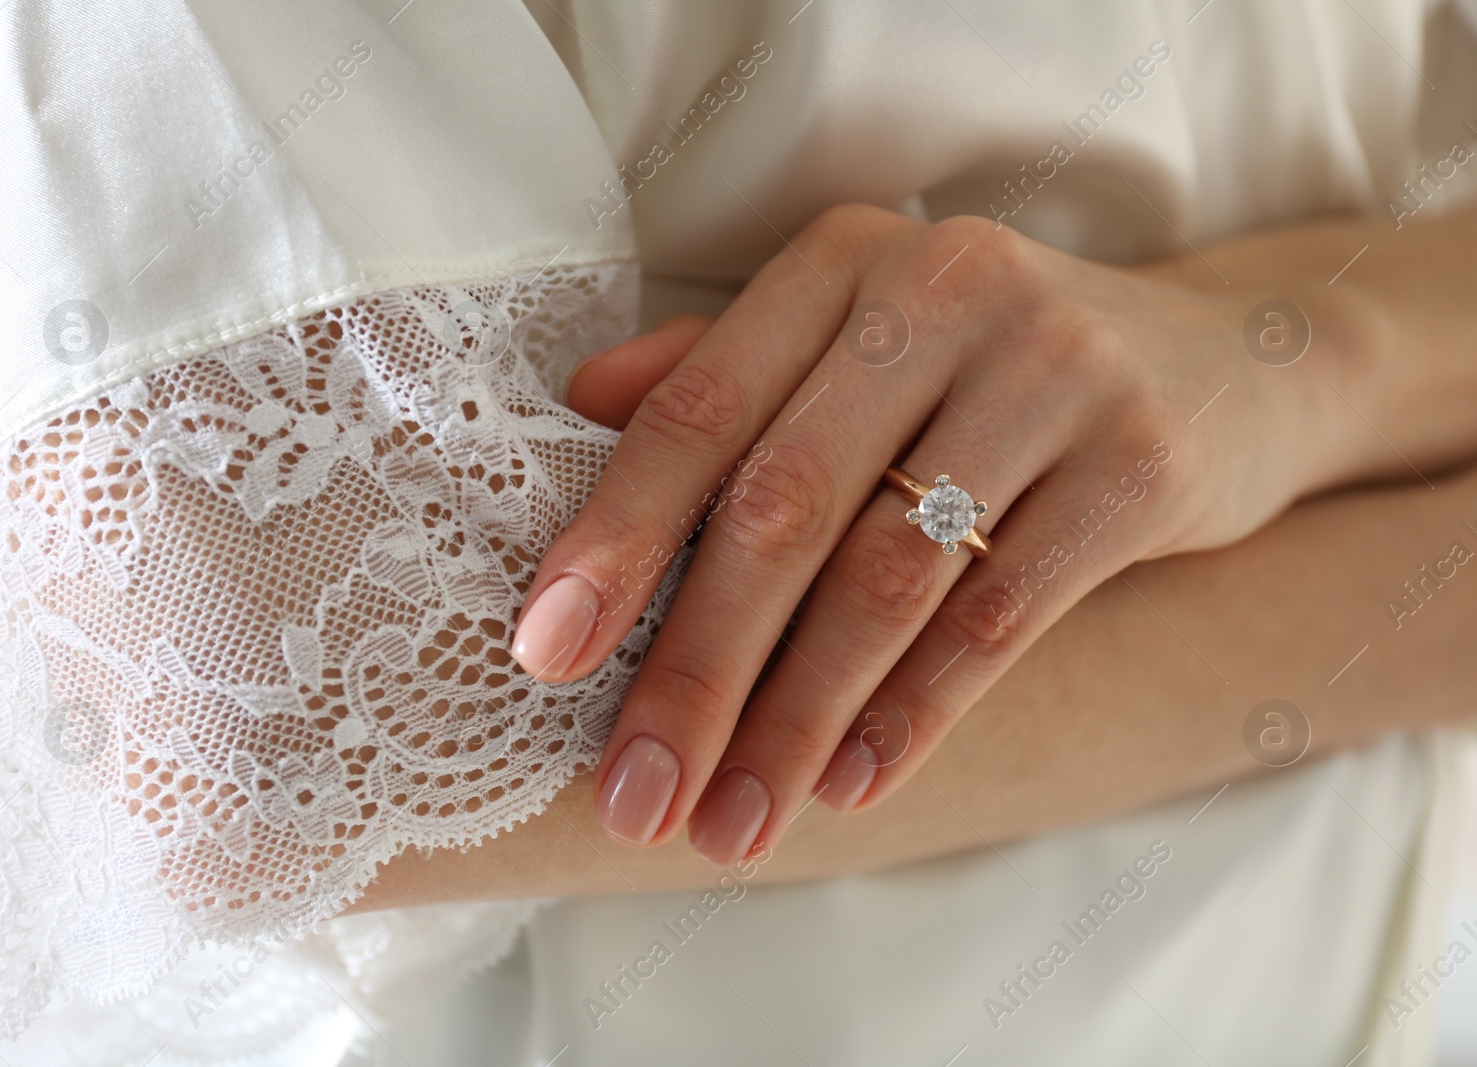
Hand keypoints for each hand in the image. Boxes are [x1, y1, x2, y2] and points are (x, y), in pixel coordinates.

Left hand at [514, 205, 1359, 864]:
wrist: (1226, 364)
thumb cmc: (990, 368)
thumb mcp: (862, 337)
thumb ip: (729, 367)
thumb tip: (583, 406)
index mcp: (844, 261)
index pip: (699, 410)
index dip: (613, 539)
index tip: (545, 660)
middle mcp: (943, 290)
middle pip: (783, 508)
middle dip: (696, 670)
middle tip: (637, 793)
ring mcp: (1054, 369)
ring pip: (887, 577)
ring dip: (795, 719)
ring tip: (734, 821)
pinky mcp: (1138, 461)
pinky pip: (999, 614)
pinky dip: (914, 712)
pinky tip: (849, 783)